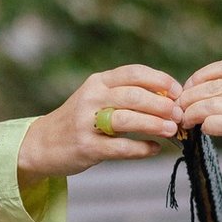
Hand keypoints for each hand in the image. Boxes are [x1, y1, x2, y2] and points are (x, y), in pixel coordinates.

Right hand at [17, 65, 184, 184]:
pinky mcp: (86, 147)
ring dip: (154, 124)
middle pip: (134, 96)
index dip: (160, 80)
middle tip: (179, 114)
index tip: (178, 91)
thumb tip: (170, 99)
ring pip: (127, 119)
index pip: (134, 73)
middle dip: (161, 104)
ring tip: (171, 130)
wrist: (42, 143)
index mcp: (98, 82)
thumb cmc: (81, 120)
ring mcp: (87, 123)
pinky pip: (120, 147)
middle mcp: (92, 98)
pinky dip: (141, 148)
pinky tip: (154, 148)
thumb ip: (127, 95)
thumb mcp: (98, 98)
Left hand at [178, 61, 221, 206]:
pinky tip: (202, 133)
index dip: (201, 75)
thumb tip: (214, 104)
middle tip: (178, 109)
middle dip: (189, 96)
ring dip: (192, 113)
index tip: (188, 89)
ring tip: (184, 122)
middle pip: (214, 85)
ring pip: (213, 103)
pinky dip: (206, 126)